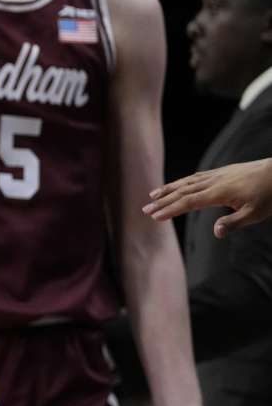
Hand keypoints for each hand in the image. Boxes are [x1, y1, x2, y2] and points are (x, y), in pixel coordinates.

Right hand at [144, 159, 271, 236]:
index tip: (155, 217)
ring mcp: (216, 175)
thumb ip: (233, 223)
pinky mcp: (221, 172)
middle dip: (162, 201)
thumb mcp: (255, 213)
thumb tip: (215, 233)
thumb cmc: (269, 194)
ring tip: (152, 195)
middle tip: (145, 209)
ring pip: (186, 182)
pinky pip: (195, 177)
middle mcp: (213, 182)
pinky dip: (181, 182)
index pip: (188, 202)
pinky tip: (176, 185)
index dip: (170, 210)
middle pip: (182, 191)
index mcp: (219, 193)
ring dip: (168, 189)